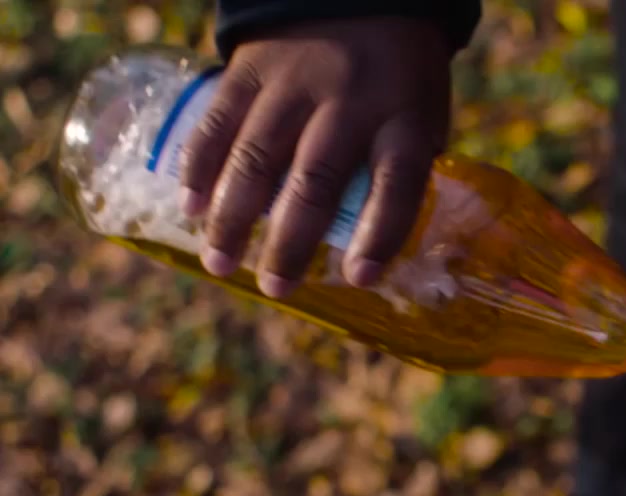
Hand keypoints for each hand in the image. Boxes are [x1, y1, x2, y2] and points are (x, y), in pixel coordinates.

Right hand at [179, 17, 452, 297]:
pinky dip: (200, 167)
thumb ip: (404, 172)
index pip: (396, 182)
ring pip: (257, 156)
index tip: (359, 279)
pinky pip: (219, 121)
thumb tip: (375, 249)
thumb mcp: (424, 117)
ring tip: (220, 263)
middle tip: (276, 288)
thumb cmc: (399, 78)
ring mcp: (295, 83)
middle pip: (316, 179)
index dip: (379, 234)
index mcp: (404, 116)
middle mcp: (350, 101)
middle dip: (291, 241)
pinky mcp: (251, 68)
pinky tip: (191, 207)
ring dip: (234, 217)